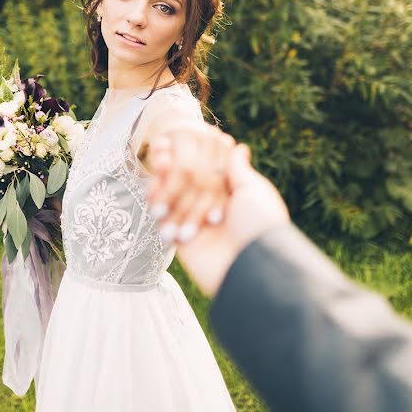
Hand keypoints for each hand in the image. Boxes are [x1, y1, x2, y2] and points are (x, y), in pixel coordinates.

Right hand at [148, 129, 289, 296]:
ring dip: (163, 182)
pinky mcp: (183, 244)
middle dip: (176, 168)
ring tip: (156, 162)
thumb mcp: (254, 192)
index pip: (209, 172)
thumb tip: (238, 146)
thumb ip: (238, 170)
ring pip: (175, 201)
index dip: (195, 157)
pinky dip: (157, 204)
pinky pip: (166, 222)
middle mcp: (215, 211)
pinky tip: (151, 187)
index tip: (182, 141)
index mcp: (234, 198)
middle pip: (189, 184)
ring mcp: (198, 227)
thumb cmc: (260, 225)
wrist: (252, 269)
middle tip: (162, 149)